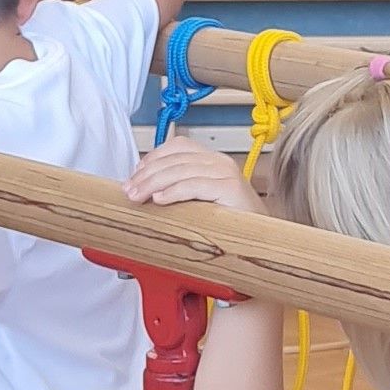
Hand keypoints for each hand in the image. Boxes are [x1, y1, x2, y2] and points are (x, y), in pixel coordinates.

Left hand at [126, 134, 258, 216]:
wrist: (261, 242)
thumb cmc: (230, 226)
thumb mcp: (200, 202)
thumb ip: (181, 190)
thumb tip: (148, 189)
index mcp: (212, 160)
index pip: (177, 147)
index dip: (153, 158)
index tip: (134, 175)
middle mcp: (219, 162)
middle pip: (175, 159)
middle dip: (147, 174)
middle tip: (129, 190)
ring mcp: (226, 173)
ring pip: (181, 170)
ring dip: (154, 183)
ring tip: (138, 197)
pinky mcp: (230, 188)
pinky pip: (195, 185)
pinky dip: (174, 191)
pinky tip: (159, 200)